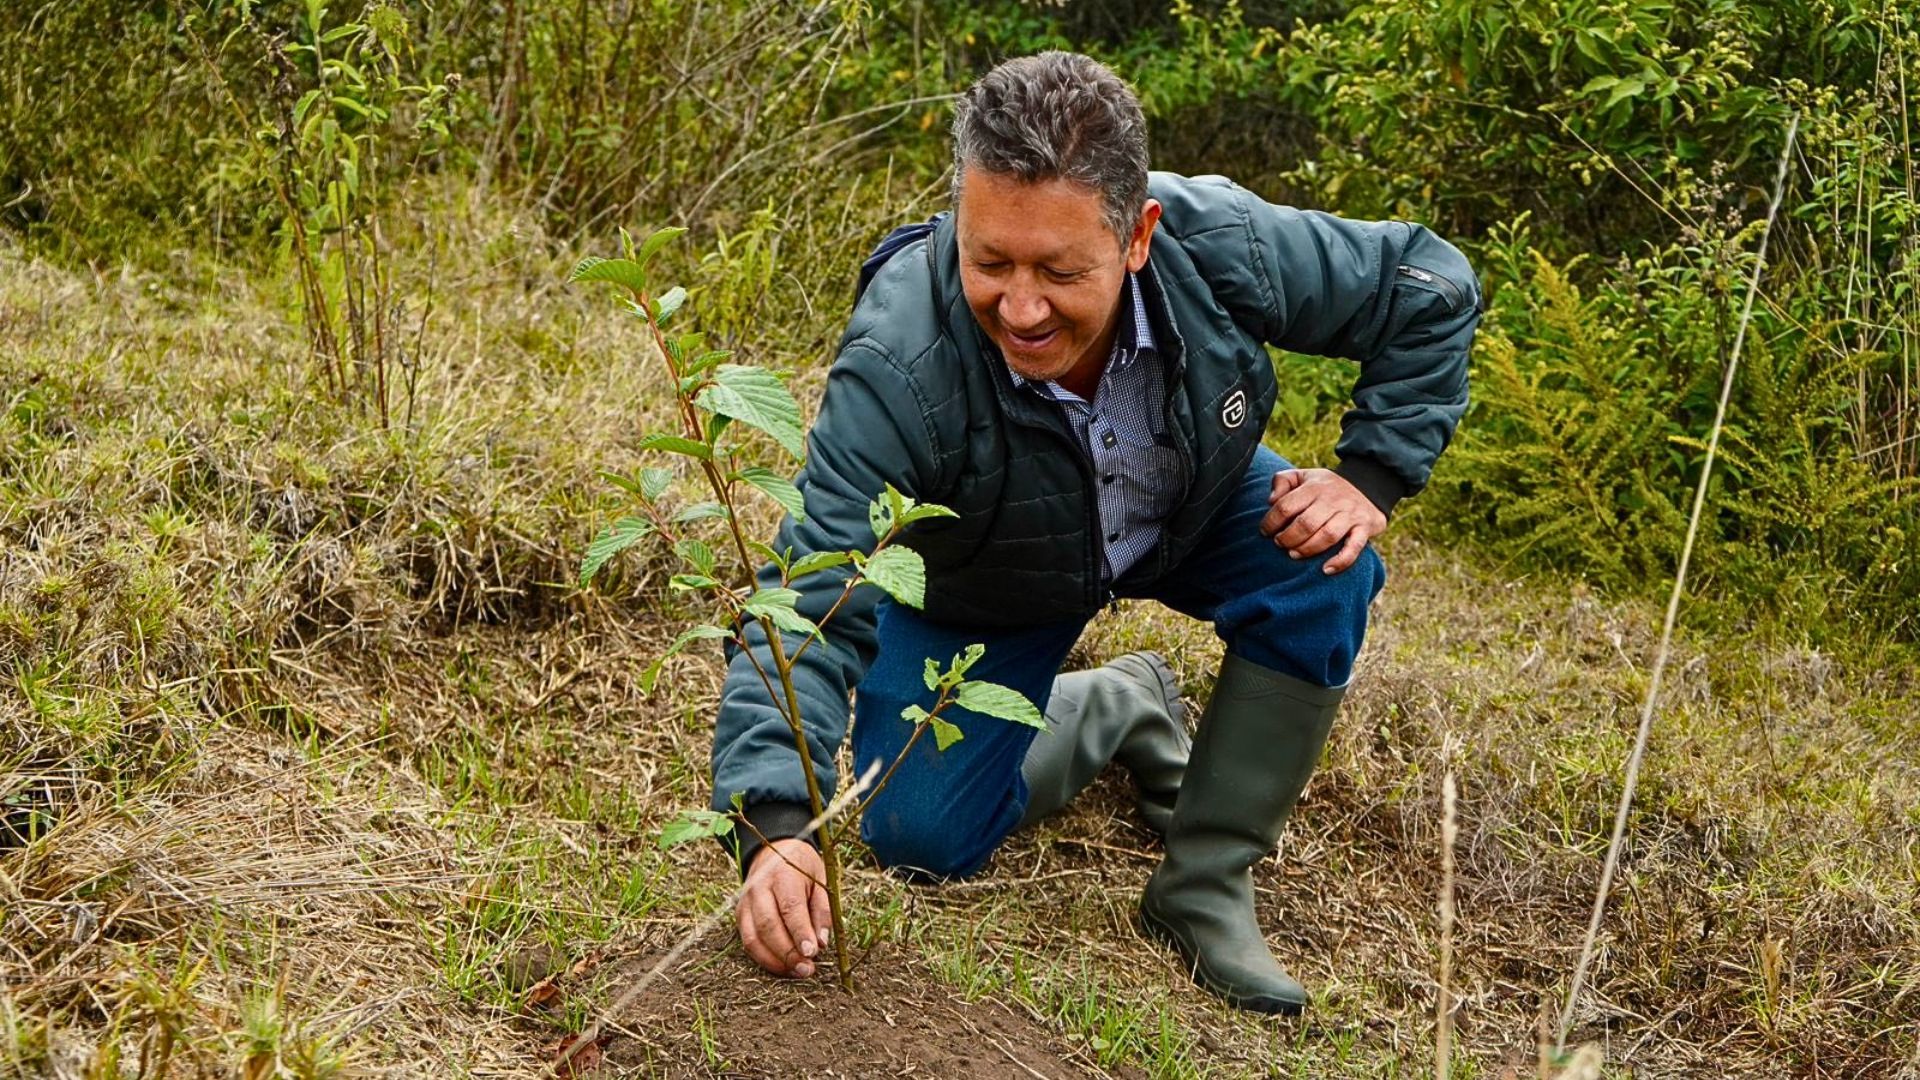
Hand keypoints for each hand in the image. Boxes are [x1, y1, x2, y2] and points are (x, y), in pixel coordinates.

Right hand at [738, 838, 831, 977]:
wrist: (774, 850)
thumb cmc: (802, 867)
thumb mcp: (821, 879)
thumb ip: (822, 910)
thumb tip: (821, 942)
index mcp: (782, 874)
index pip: (789, 907)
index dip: (800, 932)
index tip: (812, 952)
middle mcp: (758, 888)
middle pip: (768, 925)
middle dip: (788, 952)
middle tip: (807, 969)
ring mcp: (745, 902)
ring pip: (754, 938)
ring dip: (775, 960)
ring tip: (797, 971)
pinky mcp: (740, 914)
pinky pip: (748, 941)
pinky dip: (763, 958)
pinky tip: (782, 966)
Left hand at [1259, 468, 1385, 574]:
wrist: (1368, 484)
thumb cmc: (1326, 486)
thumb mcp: (1304, 476)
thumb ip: (1283, 481)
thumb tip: (1271, 500)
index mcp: (1314, 487)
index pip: (1286, 506)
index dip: (1271, 522)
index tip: (1266, 531)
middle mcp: (1333, 500)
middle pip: (1306, 524)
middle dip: (1288, 538)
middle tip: (1280, 544)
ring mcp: (1350, 514)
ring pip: (1327, 536)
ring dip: (1307, 549)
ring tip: (1294, 554)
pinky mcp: (1364, 528)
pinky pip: (1354, 547)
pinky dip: (1341, 561)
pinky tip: (1326, 569)